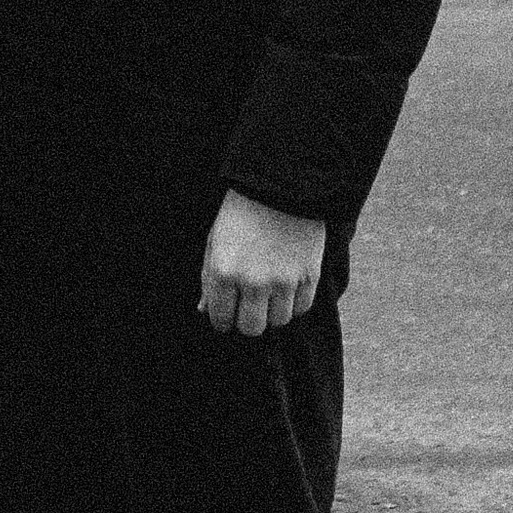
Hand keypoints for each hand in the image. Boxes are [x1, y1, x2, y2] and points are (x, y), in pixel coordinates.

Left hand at [200, 190, 325, 338]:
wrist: (283, 183)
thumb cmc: (242, 211)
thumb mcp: (216, 240)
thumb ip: (209, 278)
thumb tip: (204, 310)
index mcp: (223, 272)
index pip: (221, 320)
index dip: (223, 317)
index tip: (228, 309)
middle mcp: (253, 282)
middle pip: (252, 328)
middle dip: (248, 319)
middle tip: (249, 303)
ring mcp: (284, 281)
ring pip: (278, 321)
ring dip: (273, 310)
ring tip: (270, 289)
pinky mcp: (309, 276)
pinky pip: (302, 308)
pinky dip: (294, 301)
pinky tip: (288, 283)